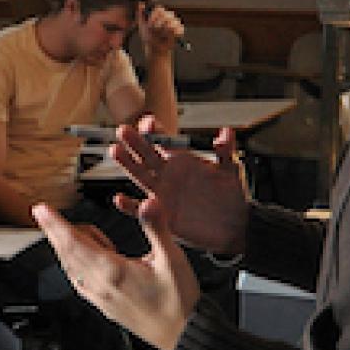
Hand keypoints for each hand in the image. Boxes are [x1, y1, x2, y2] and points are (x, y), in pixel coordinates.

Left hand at [33, 199, 198, 349]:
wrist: (182, 334)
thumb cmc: (179, 300)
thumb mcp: (172, 258)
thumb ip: (156, 228)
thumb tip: (147, 202)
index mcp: (113, 271)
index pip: (75, 243)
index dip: (55, 225)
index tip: (40, 210)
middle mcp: (101, 286)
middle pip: (66, 254)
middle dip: (54, 232)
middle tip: (47, 214)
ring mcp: (100, 298)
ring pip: (71, 268)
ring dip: (68, 247)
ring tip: (90, 234)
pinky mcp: (104, 306)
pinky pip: (79, 281)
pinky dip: (75, 264)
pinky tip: (87, 259)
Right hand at [111, 123, 248, 255]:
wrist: (233, 227)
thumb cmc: (230, 197)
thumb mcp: (231, 171)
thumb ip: (226, 152)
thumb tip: (226, 133)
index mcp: (182, 161)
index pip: (165, 141)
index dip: (156, 131)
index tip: (149, 122)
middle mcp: (168, 175)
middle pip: (147, 155)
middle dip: (136, 142)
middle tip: (123, 130)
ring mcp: (163, 194)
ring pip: (140, 176)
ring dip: (127, 164)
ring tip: (116, 150)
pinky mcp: (161, 216)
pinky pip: (140, 211)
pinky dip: (129, 206)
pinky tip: (120, 199)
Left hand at [136, 3, 183, 56]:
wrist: (155, 48)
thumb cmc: (148, 36)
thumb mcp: (142, 25)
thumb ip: (140, 14)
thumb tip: (141, 3)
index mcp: (159, 13)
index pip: (159, 9)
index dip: (155, 16)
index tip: (150, 23)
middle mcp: (167, 16)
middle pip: (166, 15)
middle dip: (159, 24)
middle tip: (155, 31)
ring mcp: (174, 23)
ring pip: (172, 22)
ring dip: (165, 30)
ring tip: (160, 35)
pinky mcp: (179, 30)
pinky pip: (178, 29)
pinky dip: (172, 34)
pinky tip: (167, 37)